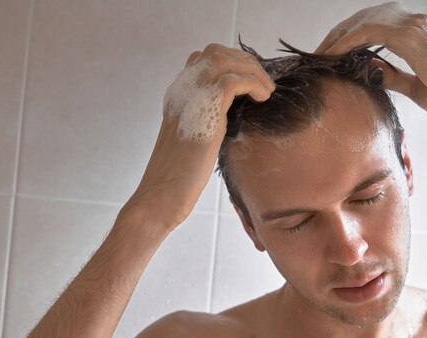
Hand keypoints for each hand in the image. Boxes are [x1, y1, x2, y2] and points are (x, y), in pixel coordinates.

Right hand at [128, 44, 274, 228]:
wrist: (161, 195)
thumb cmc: (177, 179)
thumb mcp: (192, 143)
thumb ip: (204, 124)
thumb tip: (227, 122)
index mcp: (176, 97)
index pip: (201, 61)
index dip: (229, 65)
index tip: (248, 82)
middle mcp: (181, 92)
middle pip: (215, 53)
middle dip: (244, 63)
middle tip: (262, 84)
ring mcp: (191, 98)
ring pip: (225, 60)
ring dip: (252, 71)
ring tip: (266, 90)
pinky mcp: (206, 111)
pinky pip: (234, 81)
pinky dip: (254, 84)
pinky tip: (263, 98)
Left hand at [315, 2, 426, 124]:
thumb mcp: (415, 87)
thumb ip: (393, 76)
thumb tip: (371, 70)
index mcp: (416, 34)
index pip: (373, 29)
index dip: (348, 40)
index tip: (330, 58)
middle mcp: (413, 24)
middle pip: (363, 21)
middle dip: (337, 36)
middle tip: (317, 55)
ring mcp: (412, 26)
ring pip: (361, 22)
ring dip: (336, 38)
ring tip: (319, 56)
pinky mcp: (409, 35)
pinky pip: (366, 32)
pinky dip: (345, 43)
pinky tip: (331, 56)